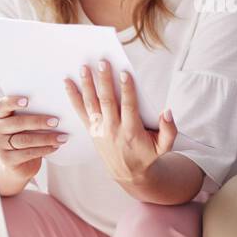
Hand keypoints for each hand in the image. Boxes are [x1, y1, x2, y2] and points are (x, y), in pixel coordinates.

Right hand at [0, 94, 69, 183]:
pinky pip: (28, 153)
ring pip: (24, 139)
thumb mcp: (26, 125)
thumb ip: (32, 114)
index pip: (3, 105)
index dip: (14, 101)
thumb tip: (54, 107)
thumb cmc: (26, 136)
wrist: (20, 164)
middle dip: (38, 122)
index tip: (27, 100)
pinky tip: (55, 147)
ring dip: (46, 138)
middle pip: (17, 123)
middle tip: (56, 121)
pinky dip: (44, 149)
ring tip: (62, 137)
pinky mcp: (6, 160)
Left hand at [64, 59, 176, 186]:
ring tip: (84, 68)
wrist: (128, 174)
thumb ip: (169, 129)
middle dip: (104, 81)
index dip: (127, 90)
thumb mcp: (164, 147)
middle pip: (107, 101)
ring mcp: (100, 130)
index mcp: (132, 131)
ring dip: (87, 85)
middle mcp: (113, 129)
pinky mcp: (91, 131)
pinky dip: (73, 97)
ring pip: (92, 104)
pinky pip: (80, 112)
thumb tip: (167, 111)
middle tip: (102, 63)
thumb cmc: (147, 155)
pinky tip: (68, 83)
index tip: (124, 73)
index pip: (128, 106)